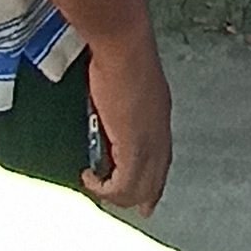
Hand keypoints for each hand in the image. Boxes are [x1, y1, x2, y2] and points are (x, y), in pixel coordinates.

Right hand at [84, 24, 172, 212]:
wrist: (123, 45)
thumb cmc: (119, 54)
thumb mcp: (121, 88)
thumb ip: (118, 109)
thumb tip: (104, 123)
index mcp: (160, 117)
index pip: (161, 159)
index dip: (153, 181)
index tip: (145, 199)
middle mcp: (161, 132)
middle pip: (155, 180)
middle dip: (139, 198)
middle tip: (119, 205)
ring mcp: (151, 140)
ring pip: (140, 188)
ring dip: (115, 195)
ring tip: (94, 187)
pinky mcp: (135, 146)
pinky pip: (123, 184)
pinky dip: (105, 189)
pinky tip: (89, 178)